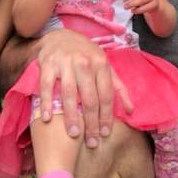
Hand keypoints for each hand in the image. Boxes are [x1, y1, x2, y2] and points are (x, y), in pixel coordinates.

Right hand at [35, 28, 133, 147]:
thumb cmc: (85, 55)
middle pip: (89, 98)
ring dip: (71, 116)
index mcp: (101, 64)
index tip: (105, 134)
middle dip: (91, 122)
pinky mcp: (48, 64)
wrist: (59, 35)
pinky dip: (47, 103)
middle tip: (91, 142)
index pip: (106, 95)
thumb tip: (131, 110)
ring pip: (69, 94)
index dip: (106, 116)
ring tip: (74, 134)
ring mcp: (65, 63)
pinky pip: (47, 87)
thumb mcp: (104, 65)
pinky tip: (48, 118)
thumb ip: (118, 87)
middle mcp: (84, 63)